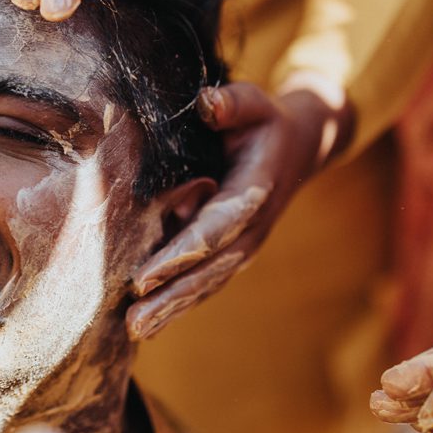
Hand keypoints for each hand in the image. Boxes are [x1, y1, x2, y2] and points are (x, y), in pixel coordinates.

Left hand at [125, 77, 352, 339]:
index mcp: (254, 192)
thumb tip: (208, 103)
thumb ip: (233, 103)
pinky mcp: (235, 251)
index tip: (145, 275)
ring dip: (173, 308)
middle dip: (171, 296)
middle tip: (133, 322)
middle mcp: (253, 226)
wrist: (299, 146)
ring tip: (137, 330)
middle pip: (209, 268)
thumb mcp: (255, 103)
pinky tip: (153, 323)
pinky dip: (181, 302)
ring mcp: (246, 243)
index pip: (215, 229)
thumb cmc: (266, 121)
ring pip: (208, 282)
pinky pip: (208, 280)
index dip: (180, 253)